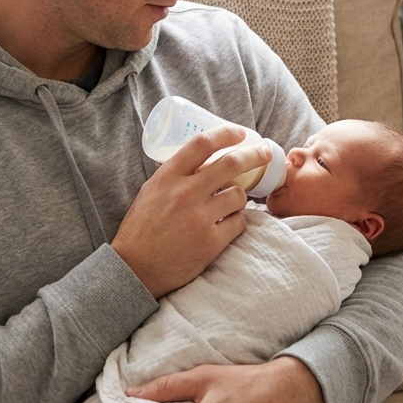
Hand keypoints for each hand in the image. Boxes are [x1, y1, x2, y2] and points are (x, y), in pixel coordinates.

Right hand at [113, 125, 273, 297]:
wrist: (136, 269)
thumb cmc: (141, 229)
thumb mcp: (151, 192)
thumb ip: (175, 176)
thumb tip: (202, 162)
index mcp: (168, 177)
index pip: (202, 144)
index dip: (226, 134)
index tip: (240, 133)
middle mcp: (185, 193)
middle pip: (231, 164)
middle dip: (254, 155)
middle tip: (265, 154)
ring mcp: (200, 218)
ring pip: (239, 196)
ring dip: (238, 198)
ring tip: (228, 206)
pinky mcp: (211, 242)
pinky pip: (239, 223)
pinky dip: (236, 223)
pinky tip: (225, 227)